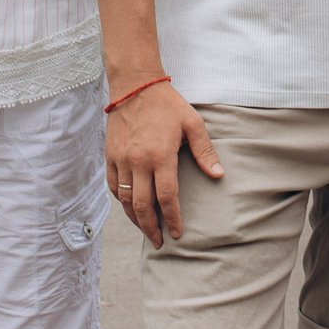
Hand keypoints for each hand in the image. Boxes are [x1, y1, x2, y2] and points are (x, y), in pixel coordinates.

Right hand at [107, 79, 222, 246]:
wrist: (134, 86)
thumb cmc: (167, 105)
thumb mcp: (192, 123)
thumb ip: (205, 152)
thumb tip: (218, 175)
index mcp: (160, 155)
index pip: (166, 197)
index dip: (172, 218)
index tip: (177, 233)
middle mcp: (138, 162)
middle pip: (142, 206)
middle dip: (152, 228)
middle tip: (159, 241)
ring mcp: (121, 160)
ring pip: (125, 200)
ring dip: (135, 219)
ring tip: (146, 230)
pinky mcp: (110, 156)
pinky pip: (115, 186)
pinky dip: (122, 201)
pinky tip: (131, 207)